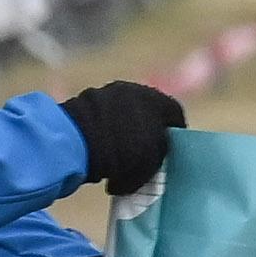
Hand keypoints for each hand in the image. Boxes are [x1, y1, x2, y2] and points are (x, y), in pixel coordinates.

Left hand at [57, 80, 183, 195]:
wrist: (80, 141)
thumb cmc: (127, 152)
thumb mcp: (152, 164)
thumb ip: (155, 160)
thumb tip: (146, 166)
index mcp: (160, 101)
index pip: (175, 115)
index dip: (174, 135)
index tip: (170, 151)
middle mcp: (136, 89)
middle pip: (147, 111)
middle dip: (146, 131)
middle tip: (142, 152)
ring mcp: (107, 91)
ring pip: (121, 112)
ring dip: (121, 128)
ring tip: (115, 153)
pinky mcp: (82, 98)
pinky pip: (100, 115)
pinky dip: (101, 129)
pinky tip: (96, 148)